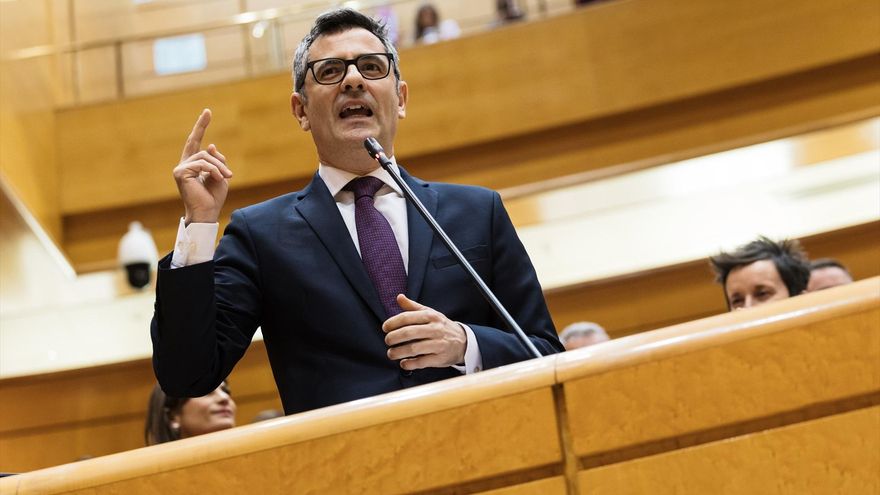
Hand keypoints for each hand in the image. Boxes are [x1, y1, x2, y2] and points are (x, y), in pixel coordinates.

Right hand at [172, 109, 232, 223]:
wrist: (207, 212)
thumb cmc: (213, 197)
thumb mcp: (220, 175)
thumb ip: (216, 161)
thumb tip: (210, 145)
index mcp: (193, 164)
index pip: (196, 142)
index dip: (201, 126)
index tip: (207, 112)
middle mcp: (184, 164)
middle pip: (196, 143)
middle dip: (201, 126)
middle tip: (209, 116)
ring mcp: (180, 168)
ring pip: (204, 157)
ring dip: (219, 167)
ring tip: (226, 177)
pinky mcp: (180, 173)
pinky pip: (202, 164)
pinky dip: (214, 171)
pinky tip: (218, 178)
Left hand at [382, 294, 466, 369]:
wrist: (463, 341)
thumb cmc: (442, 326)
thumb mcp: (430, 313)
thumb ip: (413, 307)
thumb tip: (399, 297)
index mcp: (431, 316)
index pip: (407, 317)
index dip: (393, 322)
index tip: (385, 328)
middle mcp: (435, 329)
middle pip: (409, 333)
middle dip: (393, 338)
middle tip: (387, 341)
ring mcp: (438, 344)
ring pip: (414, 348)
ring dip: (398, 352)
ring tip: (391, 353)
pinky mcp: (440, 358)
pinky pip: (422, 362)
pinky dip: (410, 364)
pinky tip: (403, 363)